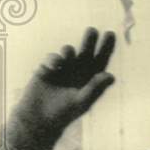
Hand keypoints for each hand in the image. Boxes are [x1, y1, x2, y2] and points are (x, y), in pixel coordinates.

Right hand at [8, 28, 115, 149]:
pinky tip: (54, 65)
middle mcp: (78, 71)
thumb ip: (95, 87)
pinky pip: (53, 57)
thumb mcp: (82, 100)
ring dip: (69, 50)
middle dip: (90, 40)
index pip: (101, 60)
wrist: (38, 118)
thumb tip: (111, 75)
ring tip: (68, 53)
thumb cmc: (63, 113)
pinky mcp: (47, 69)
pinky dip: (54, 58)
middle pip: (86, 51)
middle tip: (92, 30)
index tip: (110, 33)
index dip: (106, 47)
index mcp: (90, 78)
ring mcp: (63, 68)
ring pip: (69, 51)